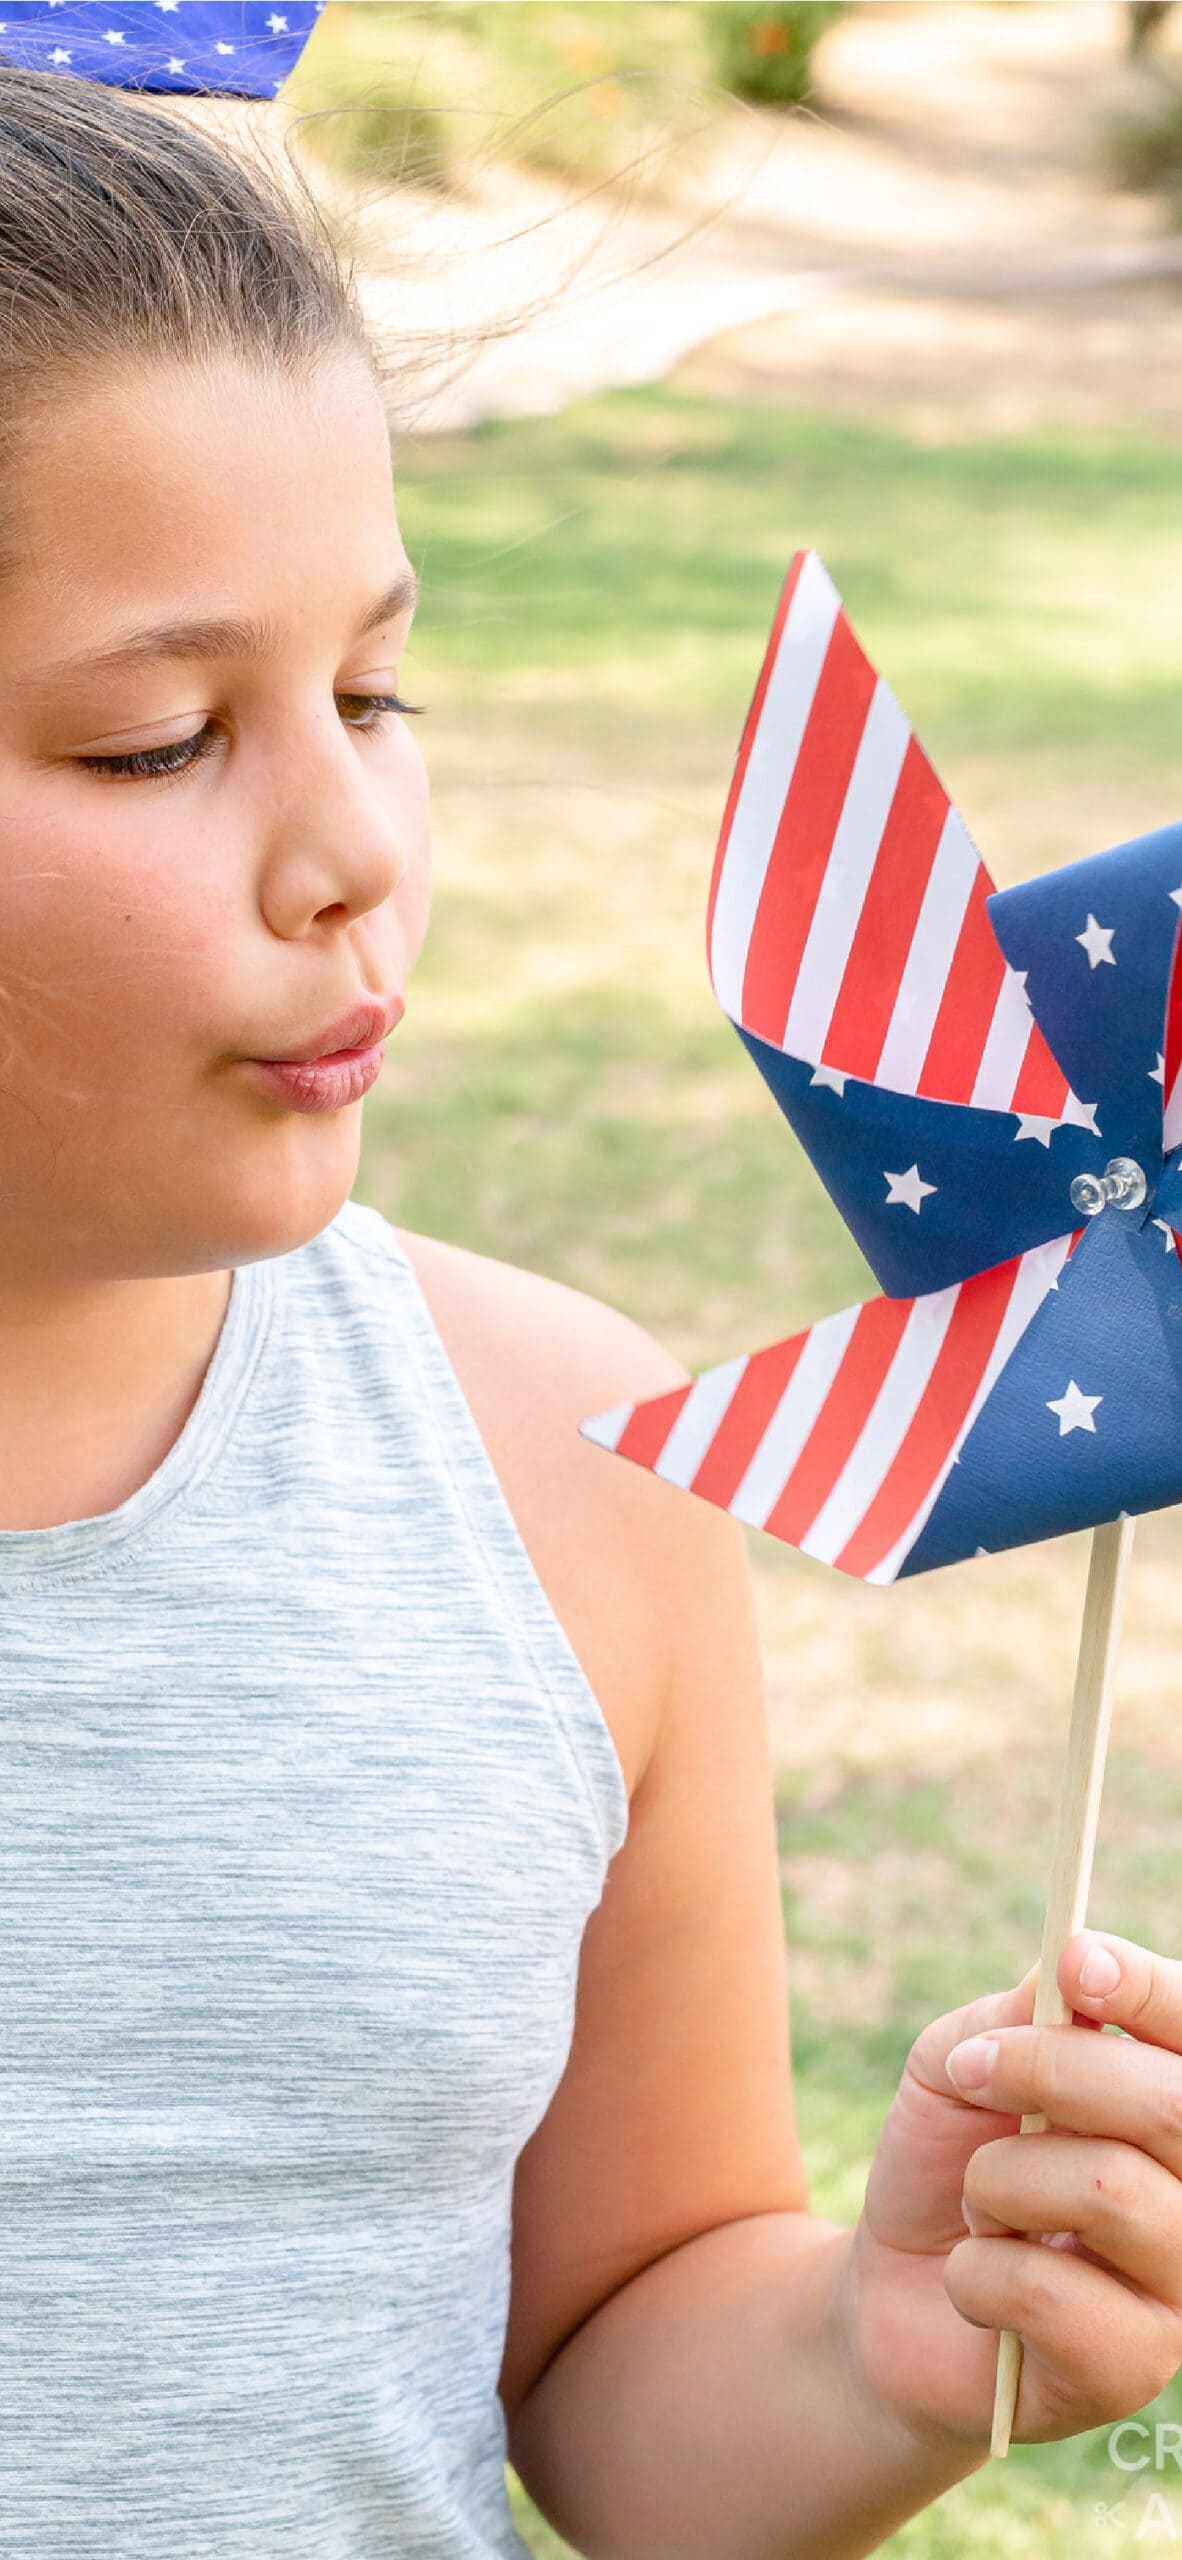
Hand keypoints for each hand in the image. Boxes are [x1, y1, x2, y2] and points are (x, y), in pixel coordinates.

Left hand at [840, 1933, 1181, 2448]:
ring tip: (979, 2205)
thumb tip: (1070, 1965)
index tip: (1077, 1962)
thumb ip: (1016, 2015)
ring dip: (1000, 2180)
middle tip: (969, 2072)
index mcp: (1168, 2110)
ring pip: (1109, 2189)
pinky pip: (1051, 2290)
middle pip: (1170, 2105)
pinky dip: (977, 2271)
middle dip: (1052, 2069)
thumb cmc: (946, 2162)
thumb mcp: (959, 2064)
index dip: (1149, 1991)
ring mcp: (1176, 2288)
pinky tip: (976, 2284)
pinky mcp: (1130, 2370)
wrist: (889, 2290)